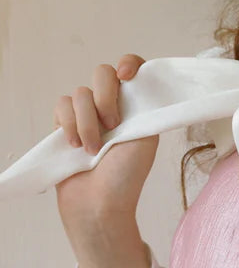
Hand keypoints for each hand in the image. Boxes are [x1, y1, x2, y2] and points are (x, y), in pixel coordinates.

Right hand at [54, 54, 157, 231]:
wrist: (99, 203)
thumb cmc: (127, 176)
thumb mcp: (147, 137)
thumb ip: (144, 105)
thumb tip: (140, 79)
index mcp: (136, 108)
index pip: (132, 70)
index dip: (129, 64)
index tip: (126, 75)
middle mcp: (112, 108)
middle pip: (102, 73)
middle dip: (105, 98)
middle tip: (113, 126)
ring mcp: (87, 116)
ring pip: (80, 93)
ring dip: (87, 123)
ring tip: (92, 150)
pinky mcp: (65, 125)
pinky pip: (62, 105)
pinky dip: (69, 125)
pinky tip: (75, 147)